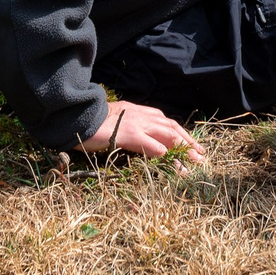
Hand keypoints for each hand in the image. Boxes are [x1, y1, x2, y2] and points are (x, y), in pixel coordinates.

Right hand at [79, 99, 207, 163]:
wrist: (74, 115)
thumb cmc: (90, 123)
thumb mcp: (114, 122)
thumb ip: (128, 128)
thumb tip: (140, 141)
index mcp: (137, 111)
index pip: (165, 122)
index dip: (181, 134)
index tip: (193, 146)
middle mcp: (140, 114)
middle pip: (171, 127)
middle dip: (188, 141)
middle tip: (201, 156)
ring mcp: (134, 123)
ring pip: (166, 134)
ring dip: (182, 148)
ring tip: (193, 162)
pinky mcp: (126, 134)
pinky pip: (149, 143)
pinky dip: (161, 151)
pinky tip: (170, 161)